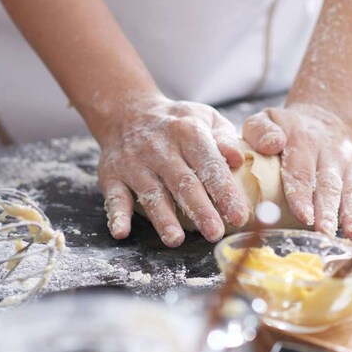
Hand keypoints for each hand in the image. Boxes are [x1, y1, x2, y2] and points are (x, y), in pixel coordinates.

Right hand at [97, 97, 248, 245]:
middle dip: (200, 210)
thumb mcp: (205, 118)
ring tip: (175, 240)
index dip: (225, 192)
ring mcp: (134, 163)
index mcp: (188, 132)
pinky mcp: (111, 175)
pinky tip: (121, 232)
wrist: (127, 112)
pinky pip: (114, 197)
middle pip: (183, 183)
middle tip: (214, 233)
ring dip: (163, 218)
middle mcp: (159, 148)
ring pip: (151, 194)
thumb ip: (224, 138)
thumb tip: (239, 159)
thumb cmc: (177, 123)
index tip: (239, 216)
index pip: (209, 165)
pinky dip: (117, 215)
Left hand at [242, 104, 351, 239]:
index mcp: (304, 141)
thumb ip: (261, 130)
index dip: (302, 194)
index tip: (304, 215)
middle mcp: (332, 154)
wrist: (320, 120)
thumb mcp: (267, 119)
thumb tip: (273, 144)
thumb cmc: (287, 128)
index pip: (302, 171)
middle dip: (328, 211)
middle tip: (324, 232)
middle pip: (329, 186)